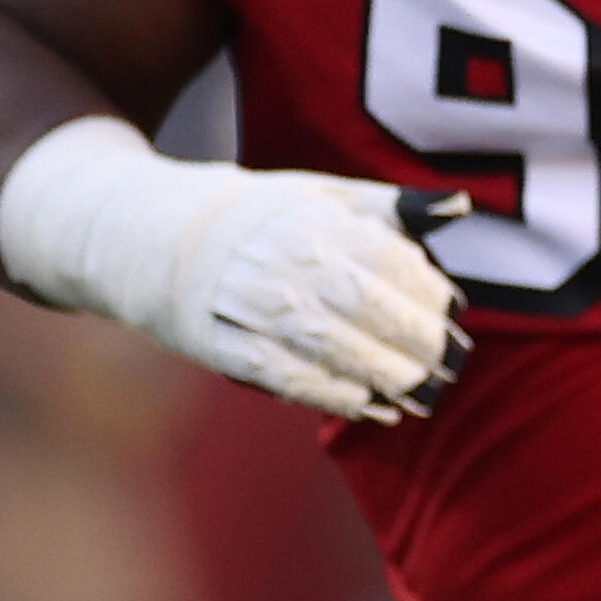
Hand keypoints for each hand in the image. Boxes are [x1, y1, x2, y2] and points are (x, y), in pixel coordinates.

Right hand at [0, 119, 463, 426]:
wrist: (141, 235)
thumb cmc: (250, 214)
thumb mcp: (316, 194)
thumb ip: (387, 207)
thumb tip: (459, 206)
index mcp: (305, 219)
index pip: (382, 260)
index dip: (425, 291)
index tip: (455, 312)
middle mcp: (276, 262)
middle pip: (362, 309)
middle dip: (415, 343)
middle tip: (450, 364)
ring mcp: (244, 307)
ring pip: (327, 350)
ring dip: (383, 378)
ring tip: (424, 395)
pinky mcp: (219, 347)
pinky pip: (284, 377)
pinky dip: (331, 396)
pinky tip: (370, 406)